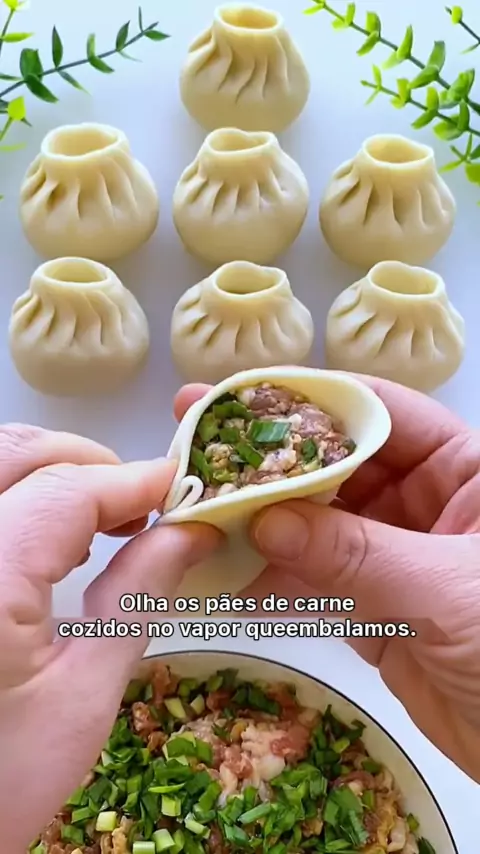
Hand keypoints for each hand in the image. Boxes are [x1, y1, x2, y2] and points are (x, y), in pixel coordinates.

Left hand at [0, 419, 220, 852]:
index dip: (133, 481)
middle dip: (88, 464)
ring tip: (106, 518)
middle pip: (17, 453)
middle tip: (142, 505)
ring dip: (52, 473)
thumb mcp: (85, 698)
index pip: (66, 491)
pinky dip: (22, 495)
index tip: (181, 489)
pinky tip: (54, 538)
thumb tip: (191, 531)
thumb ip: (139, 598)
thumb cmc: (1, 781)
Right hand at [174, 378, 479, 783]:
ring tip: (194, 508)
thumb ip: (356, 553)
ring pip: (318, 525)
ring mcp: (398, 555)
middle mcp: (428, 501)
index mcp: (465, 468)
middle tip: (197, 443)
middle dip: (270, 462)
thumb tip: (266, 521)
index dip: (310, 402)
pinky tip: (223, 575)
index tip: (241, 398)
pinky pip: (316, 583)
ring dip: (259, 521)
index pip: (379, 413)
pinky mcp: (378, 609)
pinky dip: (273, 581)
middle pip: (337, 466)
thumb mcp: (446, 587)